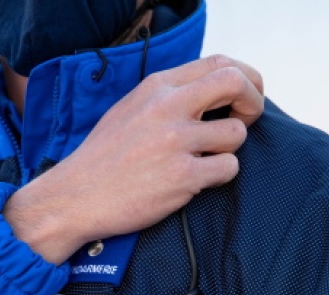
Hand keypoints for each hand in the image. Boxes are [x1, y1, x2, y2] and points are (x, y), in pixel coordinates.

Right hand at [3, 54, 264, 264]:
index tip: (243, 97)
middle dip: (253, 102)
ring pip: (236, 134)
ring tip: (205, 161)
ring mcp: (175, 142)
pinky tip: (196, 181)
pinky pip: (228, 168)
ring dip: (229, 149)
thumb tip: (209, 92)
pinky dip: (220, 176)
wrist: (75, 197)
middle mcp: (167, 108)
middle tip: (247, 120)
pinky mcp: (182, 177)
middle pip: (236, 83)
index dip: (244, 78)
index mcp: (156, 87)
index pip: (219, 63)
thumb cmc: (104, 157)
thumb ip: (167, 96)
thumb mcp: (130, 109)